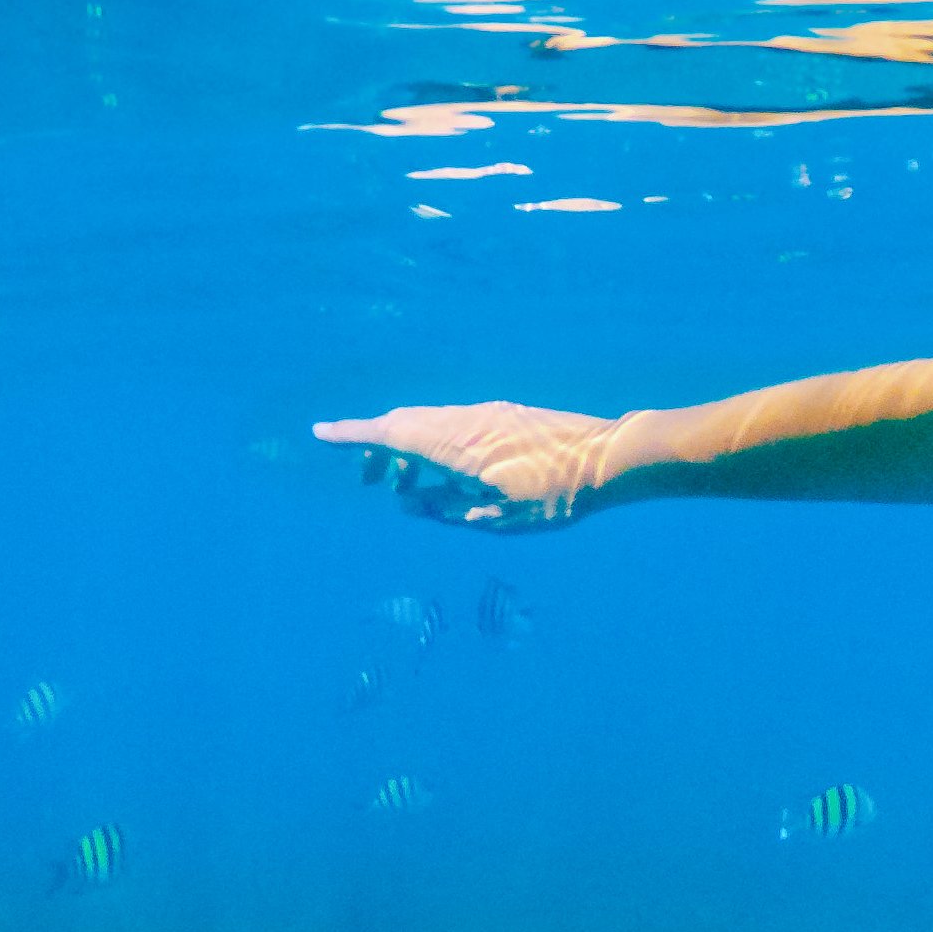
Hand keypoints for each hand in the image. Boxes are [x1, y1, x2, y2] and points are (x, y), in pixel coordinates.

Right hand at [311, 403, 623, 529]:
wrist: (613, 458)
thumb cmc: (557, 495)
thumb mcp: (496, 517)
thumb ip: (445, 510)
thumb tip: (408, 502)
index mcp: (459, 443)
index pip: (391, 432)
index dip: (353, 435)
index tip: (320, 433)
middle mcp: (468, 419)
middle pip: (406, 425)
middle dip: (380, 449)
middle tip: (373, 484)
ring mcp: (490, 413)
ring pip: (431, 424)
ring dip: (411, 450)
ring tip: (412, 489)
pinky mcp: (508, 416)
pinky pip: (456, 425)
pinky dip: (437, 444)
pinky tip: (449, 474)